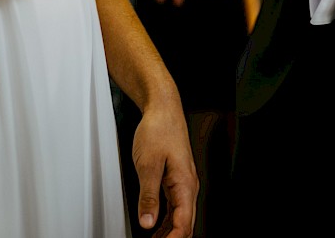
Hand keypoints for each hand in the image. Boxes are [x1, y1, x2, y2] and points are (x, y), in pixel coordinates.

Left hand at [132, 99, 198, 237]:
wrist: (163, 110)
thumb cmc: (159, 130)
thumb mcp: (148, 165)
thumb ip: (148, 196)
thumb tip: (147, 222)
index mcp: (184, 183)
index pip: (183, 223)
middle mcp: (188, 185)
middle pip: (185, 223)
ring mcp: (183, 182)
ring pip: (180, 216)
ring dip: (168, 232)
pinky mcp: (176, 178)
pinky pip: (175, 206)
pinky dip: (166, 220)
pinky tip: (155, 227)